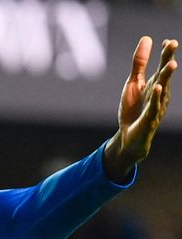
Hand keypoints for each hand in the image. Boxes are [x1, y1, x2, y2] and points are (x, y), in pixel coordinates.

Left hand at [105, 37, 177, 180]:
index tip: (168, 41)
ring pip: (163, 90)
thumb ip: (139, 63)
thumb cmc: (134, 108)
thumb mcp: (133, 83)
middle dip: (168, 60)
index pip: (161, 66)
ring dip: (167, 77)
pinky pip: (153, 107)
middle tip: (173, 44)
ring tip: (171, 63)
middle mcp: (159, 94)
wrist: (129, 136)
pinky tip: (157, 88)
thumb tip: (147, 38)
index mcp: (155, 83)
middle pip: (164, 74)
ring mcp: (156, 106)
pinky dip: (155, 98)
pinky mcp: (149, 119)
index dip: (164, 54)